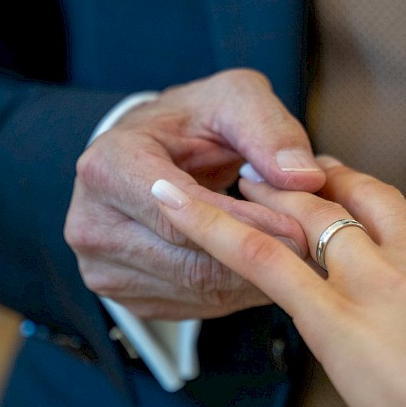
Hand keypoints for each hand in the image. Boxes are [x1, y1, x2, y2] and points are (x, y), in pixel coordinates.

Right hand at [63, 69, 324, 318]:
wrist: (156, 148)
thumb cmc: (195, 120)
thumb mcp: (235, 100)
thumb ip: (271, 132)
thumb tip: (303, 178)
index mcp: (107, 167)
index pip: (181, 215)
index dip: (245, 226)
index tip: (299, 231)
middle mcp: (91, 223)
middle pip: (190, 262)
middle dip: (259, 258)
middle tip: (313, 253)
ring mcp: (102, 267)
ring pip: (197, 291)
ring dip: (255, 281)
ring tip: (299, 260)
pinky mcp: (124, 298)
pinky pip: (194, 307)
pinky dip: (238, 293)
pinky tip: (265, 270)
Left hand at [150, 161, 405, 406]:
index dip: (377, 216)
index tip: (360, 208)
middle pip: (361, 203)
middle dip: (324, 180)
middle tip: (295, 168)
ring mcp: (376, 286)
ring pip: (311, 216)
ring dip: (270, 192)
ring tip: (236, 174)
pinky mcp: (338, 321)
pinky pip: (265, 261)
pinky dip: (218, 229)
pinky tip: (184, 209)